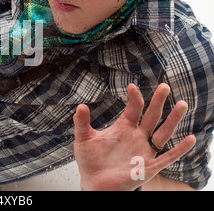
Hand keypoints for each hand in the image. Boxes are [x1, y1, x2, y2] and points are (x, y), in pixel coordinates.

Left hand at [73, 83, 195, 190]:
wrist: (94, 184)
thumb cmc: (90, 161)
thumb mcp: (83, 139)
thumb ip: (82, 123)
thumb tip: (80, 106)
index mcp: (123, 127)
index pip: (133, 109)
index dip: (134, 98)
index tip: (131, 87)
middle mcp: (137, 136)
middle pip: (151, 116)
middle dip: (158, 102)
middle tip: (164, 86)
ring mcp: (145, 151)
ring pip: (162, 133)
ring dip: (173, 120)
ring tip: (182, 104)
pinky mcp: (149, 166)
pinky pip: (168, 157)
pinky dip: (180, 149)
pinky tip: (190, 138)